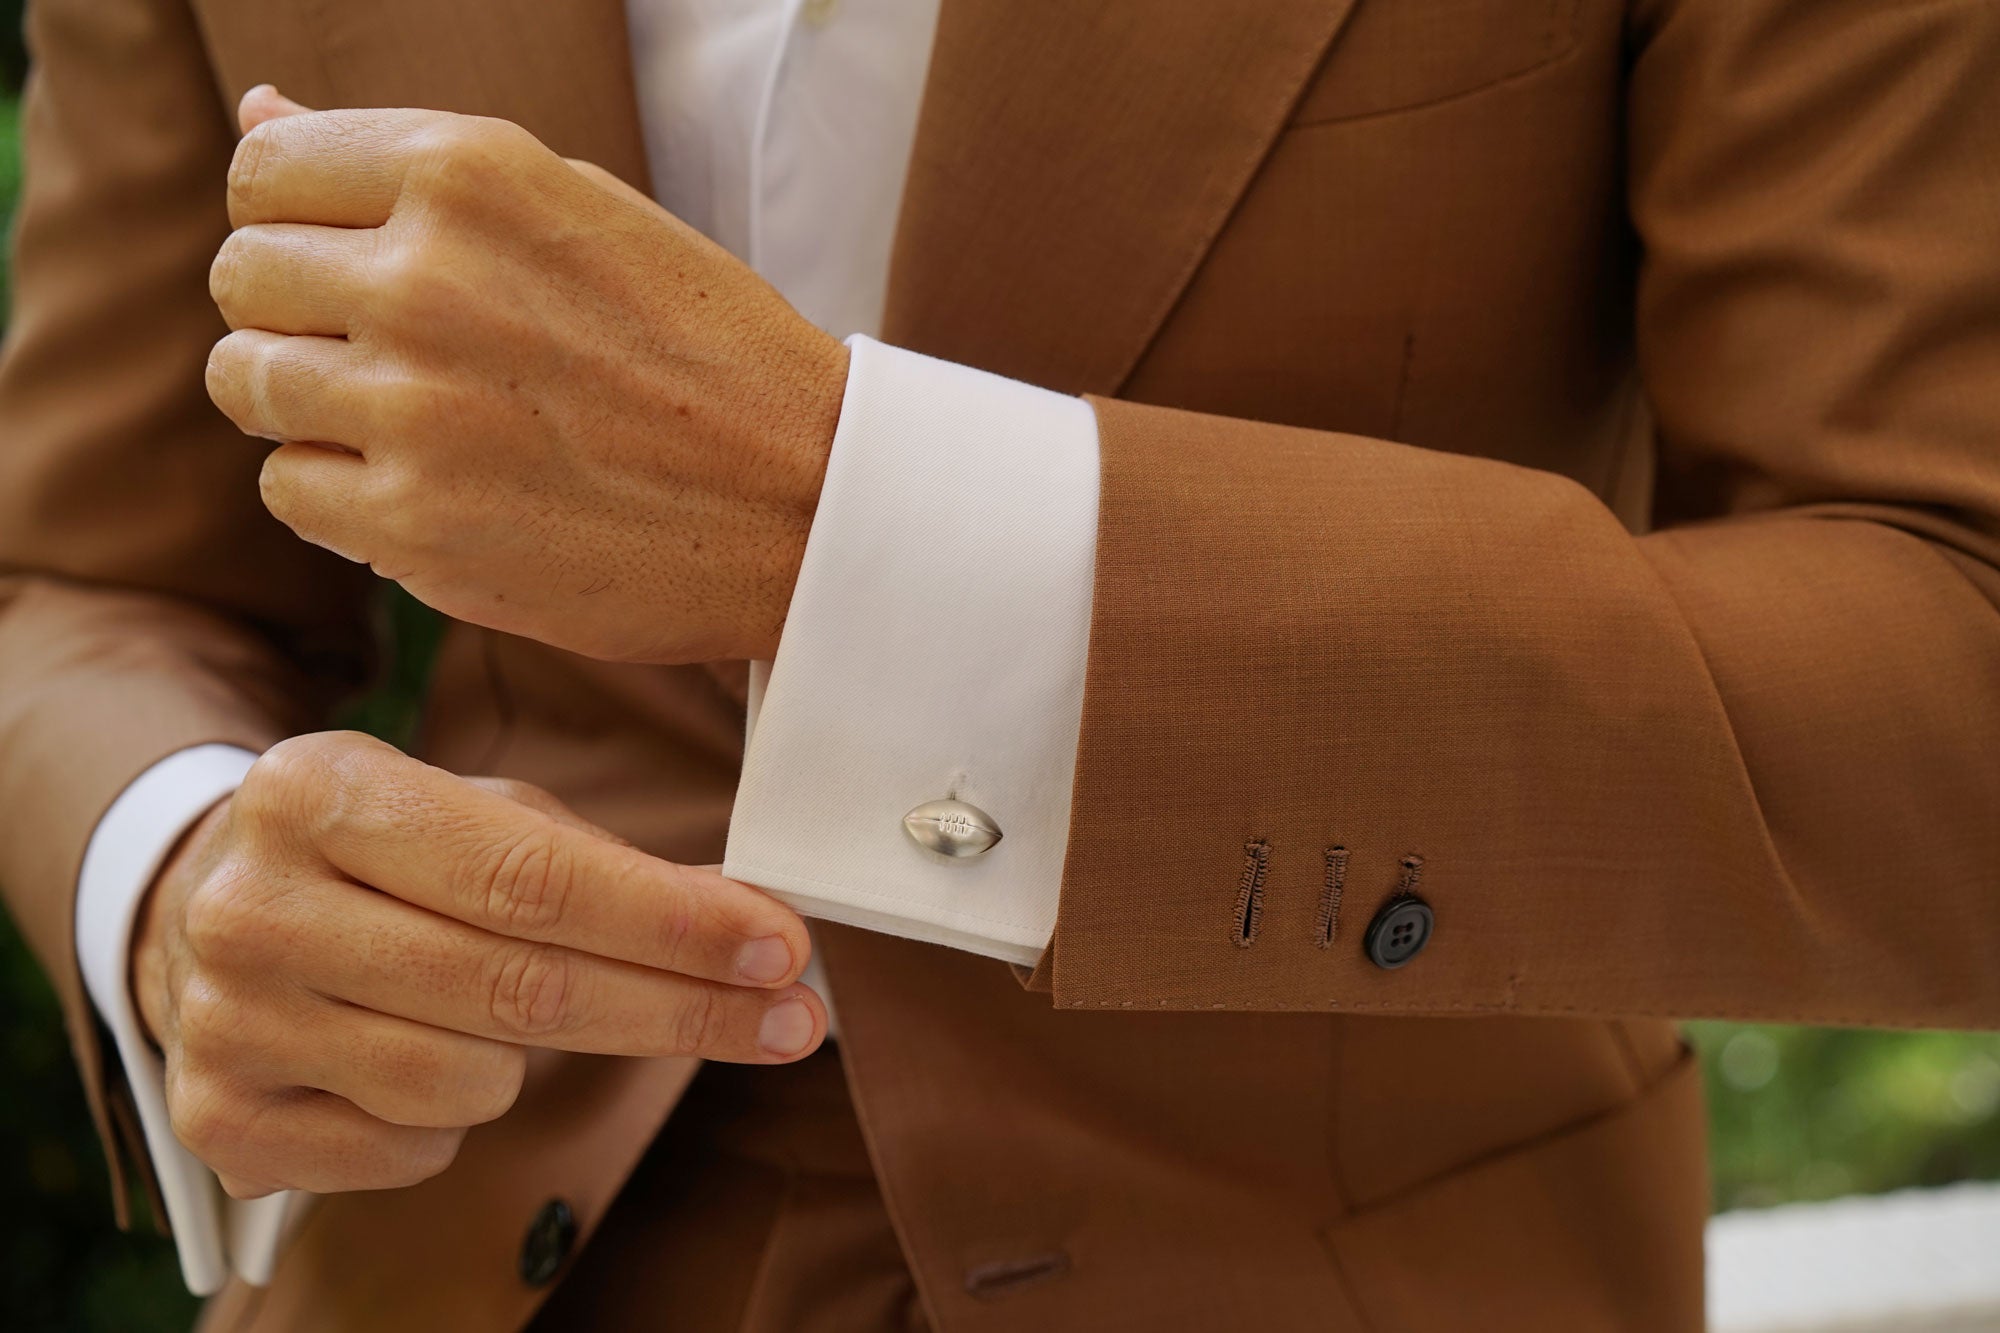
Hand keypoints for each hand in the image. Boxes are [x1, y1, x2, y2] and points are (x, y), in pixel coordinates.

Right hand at [130, 731, 823, 1197]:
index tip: (779, 948)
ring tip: (494, 1011)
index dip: (670, 924)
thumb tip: (749, 927)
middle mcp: (254, 905)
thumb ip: (605, 865)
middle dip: (679, 1010)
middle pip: (518, 987)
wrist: (200, 914)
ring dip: (528, 1061)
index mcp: (319, 790)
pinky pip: (411, 1146)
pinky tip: (416, 1057)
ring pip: (468, 1080)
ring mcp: (225, 1020)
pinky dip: (448, 1117)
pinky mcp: (219, 1120)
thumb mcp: (476, 816)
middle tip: (790, 1019)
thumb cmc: (382, 858)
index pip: (530, 877)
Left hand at [204, 86, 848, 663]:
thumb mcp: (578, 209)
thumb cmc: (703, 351)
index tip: (354, 272)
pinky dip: (343, 497)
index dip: (296, 227)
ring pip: (248, 385)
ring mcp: (414, 407)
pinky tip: (429, 490)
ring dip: (310, 408)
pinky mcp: (415, 525)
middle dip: (297, 317)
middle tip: (393, 359)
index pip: (262, 176)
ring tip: (410, 426)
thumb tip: (259, 113)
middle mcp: (426, 277)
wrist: (806, 501)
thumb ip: (415, 168)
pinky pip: (291, 491)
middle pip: (242, 279)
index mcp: (468, 173)